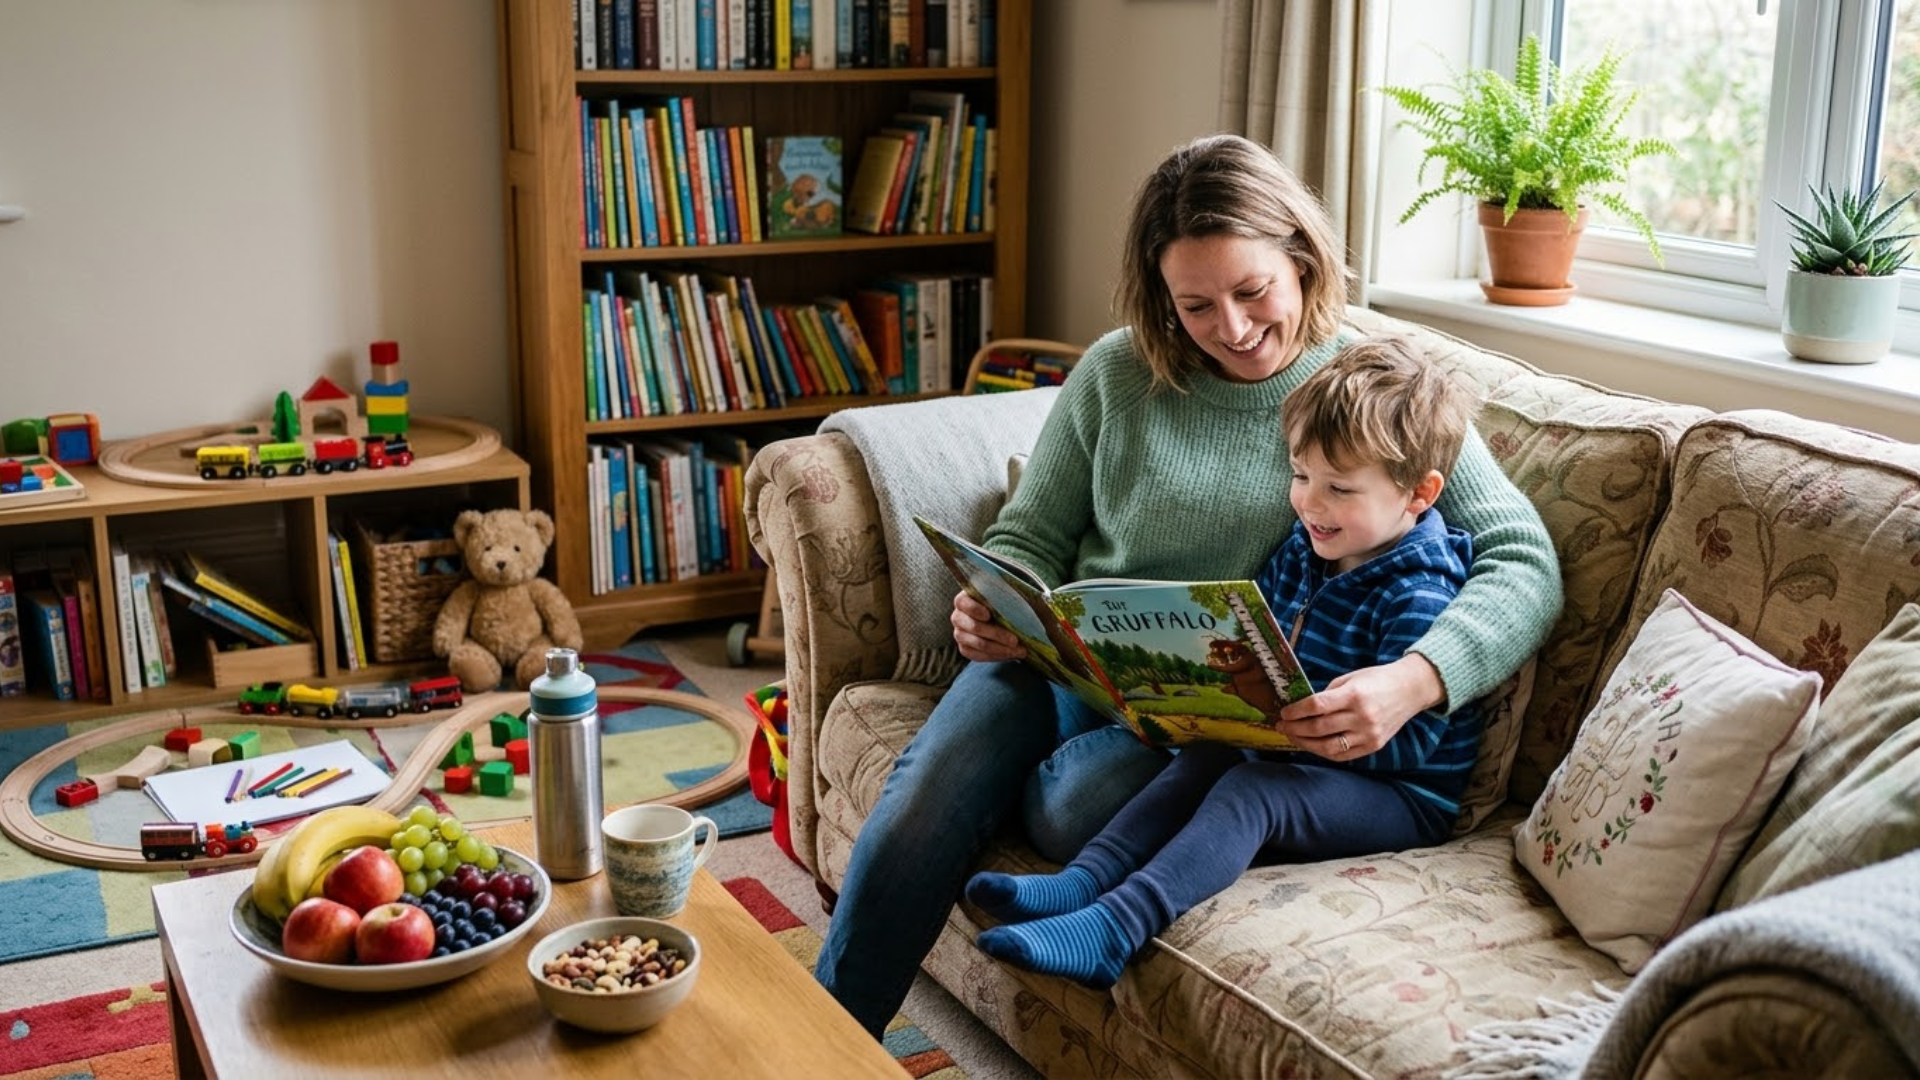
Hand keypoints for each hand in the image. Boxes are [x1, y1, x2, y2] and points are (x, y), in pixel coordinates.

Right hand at [951, 590, 1024, 662]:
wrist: (1001, 618)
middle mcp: (958, 617)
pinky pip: (979, 655)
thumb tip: (1019, 600)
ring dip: (1001, 648)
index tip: (988, 615)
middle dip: (997, 634)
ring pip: (979, 644)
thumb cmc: (1003, 603)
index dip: (974, 609)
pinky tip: (1011, 654)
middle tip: (1015, 640)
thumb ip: (1007, 595)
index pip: (962, 602)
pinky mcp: (965, 649)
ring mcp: (960, 634)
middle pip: (974, 626)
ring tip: (1020, 651)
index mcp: (964, 599)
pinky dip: (997, 656)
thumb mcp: (1005, 594)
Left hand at [1276, 653, 1445, 760]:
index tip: (1283, 712)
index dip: (1296, 711)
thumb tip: (1303, 707)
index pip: (1316, 706)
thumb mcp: (1351, 678)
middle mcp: (1362, 717)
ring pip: (1328, 746)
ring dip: (1305, 743)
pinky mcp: (1373, 746)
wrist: (1410, 690)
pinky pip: (1343, 756)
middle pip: (1319, 727)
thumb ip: (1328, 694)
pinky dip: (1324, 752)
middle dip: (1295, 728)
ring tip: (1293, 736)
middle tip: (1281, 726)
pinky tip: (1312, 745)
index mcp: (1354, 695)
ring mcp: (1368, 734)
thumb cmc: (1377, 679)